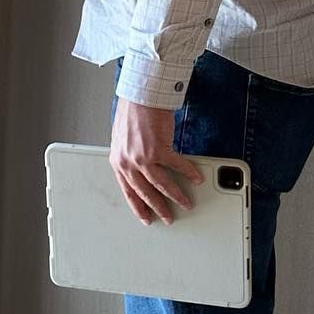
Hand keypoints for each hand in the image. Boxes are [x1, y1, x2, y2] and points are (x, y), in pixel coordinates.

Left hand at [109, 99, 203, 224]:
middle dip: (159, 208)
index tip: (146, 217)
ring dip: (176, 196)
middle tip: (168, 217)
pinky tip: (196, 178)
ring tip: (186, 203)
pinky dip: (188, 172)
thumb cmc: (132, 114)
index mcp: (118, 162)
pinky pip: (177, 166)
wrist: (140, 96)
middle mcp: (128, 162)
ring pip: (162, 185)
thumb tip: (142, 171)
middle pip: (146, 193)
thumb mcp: (123, 141)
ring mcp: (142, 157)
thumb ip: (130, 158)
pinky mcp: (158, 149)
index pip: (128, 192)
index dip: (138, 207)